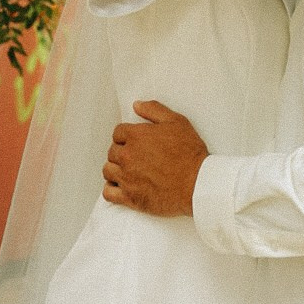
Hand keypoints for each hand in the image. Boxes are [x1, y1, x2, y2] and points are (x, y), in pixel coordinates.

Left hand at [102, 101, 207, 216]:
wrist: (196, 183)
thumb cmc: (188, 152)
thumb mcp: (176, 121)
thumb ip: (154, 110)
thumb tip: (136, 105)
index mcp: (136, 136)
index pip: (118, 132)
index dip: (126, 135)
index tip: (134, 141)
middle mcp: (127, 156)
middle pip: (112, 151)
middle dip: (121, 151)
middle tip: (134, 156)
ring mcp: (127, 178)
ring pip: (107, 170)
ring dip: (115, 168)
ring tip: (127, 170)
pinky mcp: (130, 198)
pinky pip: (108, 193)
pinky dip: (111, 189)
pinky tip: (120, 186)